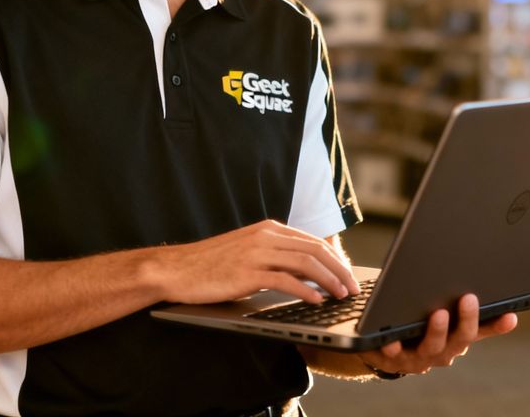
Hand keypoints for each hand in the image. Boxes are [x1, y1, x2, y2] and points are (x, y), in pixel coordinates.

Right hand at [152, 220, 359, 305]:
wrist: (177, 269)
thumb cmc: (211, 265)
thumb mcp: (249, 252)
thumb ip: (276, 256)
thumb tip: (307, 271)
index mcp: (269, 230)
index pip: (312, 242)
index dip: (335, 259)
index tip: (348, 276)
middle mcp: (266, 236)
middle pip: (315, 250)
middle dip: (339, 270)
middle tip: (353, 288)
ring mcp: (256, 253)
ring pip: (305, 263)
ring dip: (329, 280)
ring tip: (341, 295)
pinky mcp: (247, 272)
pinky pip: (285, 280)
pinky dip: (306, 290)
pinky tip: (316, 300)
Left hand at [359, 294, 517, 375]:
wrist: (388, 351)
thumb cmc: (425, 331)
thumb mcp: (451, 323)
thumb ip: (476, 317)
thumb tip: (509, 310)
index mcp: (457, 340)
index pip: (481, 331)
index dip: (497, 326)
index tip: (510, 315)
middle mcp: (442, 352)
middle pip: (459, 340)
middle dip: (466, 320)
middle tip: (469, 299)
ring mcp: (419, 357)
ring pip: (431, 347)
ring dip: (437, 332)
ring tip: (439, 314)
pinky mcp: (393, 358)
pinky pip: (393, 354)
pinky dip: (394, 346)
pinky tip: (393, 337)